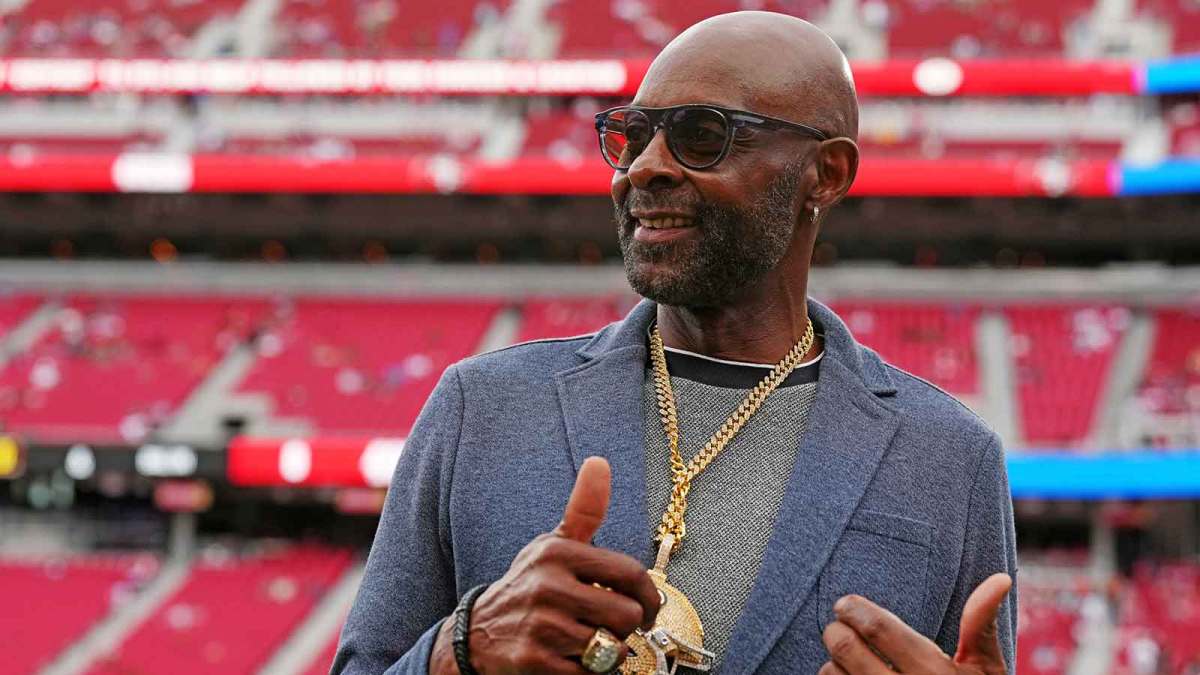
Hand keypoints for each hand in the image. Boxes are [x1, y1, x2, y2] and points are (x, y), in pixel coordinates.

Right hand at [430, 457, 660, 674]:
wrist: (477, 633)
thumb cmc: (529, 585)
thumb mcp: (553, 545)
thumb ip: (584, 510)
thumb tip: (600, 463)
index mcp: (558, 553)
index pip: (630, 574)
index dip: (650, 597)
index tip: (647, 609)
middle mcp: (548, 585)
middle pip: (626, 615)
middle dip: (625, 628)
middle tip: (610, 627)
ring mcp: (541, 625)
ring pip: (611, 648)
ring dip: (605, 652)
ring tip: (586, 641)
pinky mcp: (534, 661)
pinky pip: (589, 674)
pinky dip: (587, 672)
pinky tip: (569, 659)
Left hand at [820, 573, 1011, 674]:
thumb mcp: (986, 670)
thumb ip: (980, 626)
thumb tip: (1000, 578)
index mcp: (934, 673)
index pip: (878, 628)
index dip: (854, 608)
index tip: (846, 603)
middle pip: (846, 646)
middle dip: (836, 629)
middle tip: (838, 624)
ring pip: (831, 673)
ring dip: (833, 660)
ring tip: (847, 656)